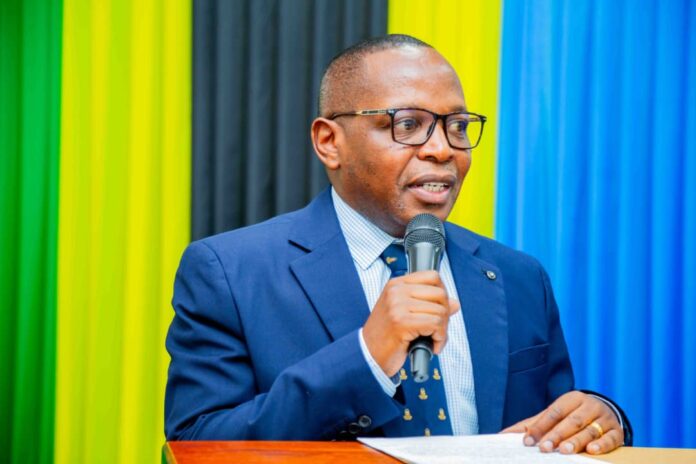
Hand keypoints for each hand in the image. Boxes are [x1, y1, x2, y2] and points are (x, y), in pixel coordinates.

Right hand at [362, 270, 459, 376]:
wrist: (368, 355)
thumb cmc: (386, 336)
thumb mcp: (405, 314)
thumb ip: (428, 305)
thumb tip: (455, 303)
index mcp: (396, 285)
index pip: (432, 276)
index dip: (443, 294)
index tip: (440, 310)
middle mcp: (396, 291)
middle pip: (440, 294)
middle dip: (446, 315)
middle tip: (438, 330)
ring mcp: (398, 305)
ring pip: (440, 311)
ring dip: (443, 330)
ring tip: (434, 340)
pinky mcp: (402, 322)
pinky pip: (436, 324)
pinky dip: (440, 338)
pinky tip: (432, 346)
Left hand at [501, 391, 623, 454]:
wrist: (605, 412)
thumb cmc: (572, 416)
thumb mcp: (553, 416)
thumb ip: (531, 425)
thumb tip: (502, 435)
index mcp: (571, 399)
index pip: (553, 412)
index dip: (540, 426)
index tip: (527, 440)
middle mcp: (589, 406)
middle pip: (571, 421)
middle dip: (556, 435)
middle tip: (544, 448)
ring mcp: (604, 418)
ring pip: (589, 429)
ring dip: (577, 441)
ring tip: (564, 451)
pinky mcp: (617, 432)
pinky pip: (611, 438)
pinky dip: (602, 444)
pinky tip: (592, 450)